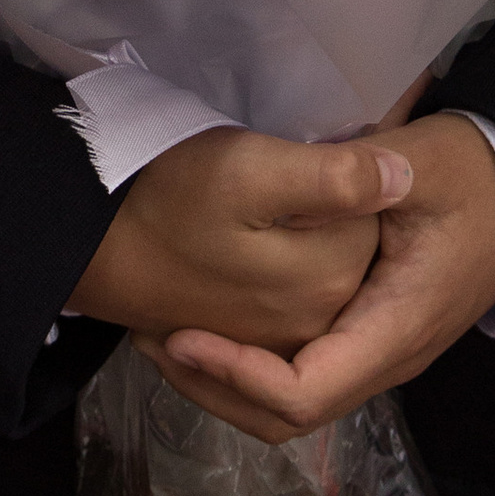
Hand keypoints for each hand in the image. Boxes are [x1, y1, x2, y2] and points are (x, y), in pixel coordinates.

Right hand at [70, 124, 410, 354]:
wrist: (90, 245)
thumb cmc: (166, 196)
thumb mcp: (247, 169)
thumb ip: (332, 178)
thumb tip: (404, 178)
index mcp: (325, 280)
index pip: (378, 215)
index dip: (351, 177)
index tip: (311, 150)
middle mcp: (315, 325)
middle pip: (357, 252)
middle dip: (339, 215)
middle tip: (285, 173)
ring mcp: (280, 342)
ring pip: (329, 280)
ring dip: (317, 244)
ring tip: (269, 203)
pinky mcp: (248, 345)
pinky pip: (296, 314)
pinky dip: (290, 276)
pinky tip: (261, 244)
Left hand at [143, 111, 494, 439]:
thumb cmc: (472, 176)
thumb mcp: (422, 161)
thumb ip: (369, 170)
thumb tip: (334, 179)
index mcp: (395, 327)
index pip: (306, 391)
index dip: (238, 374)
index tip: (182, 333)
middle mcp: (385, 358)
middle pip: (288, 414)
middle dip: (216, 386)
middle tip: (153, 337)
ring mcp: (377, 354)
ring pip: (291, 403)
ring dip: (227, 380)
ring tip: (166, 333)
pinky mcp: (367, 338)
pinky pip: (302, 374)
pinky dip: (251, 362)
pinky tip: (212, 320)